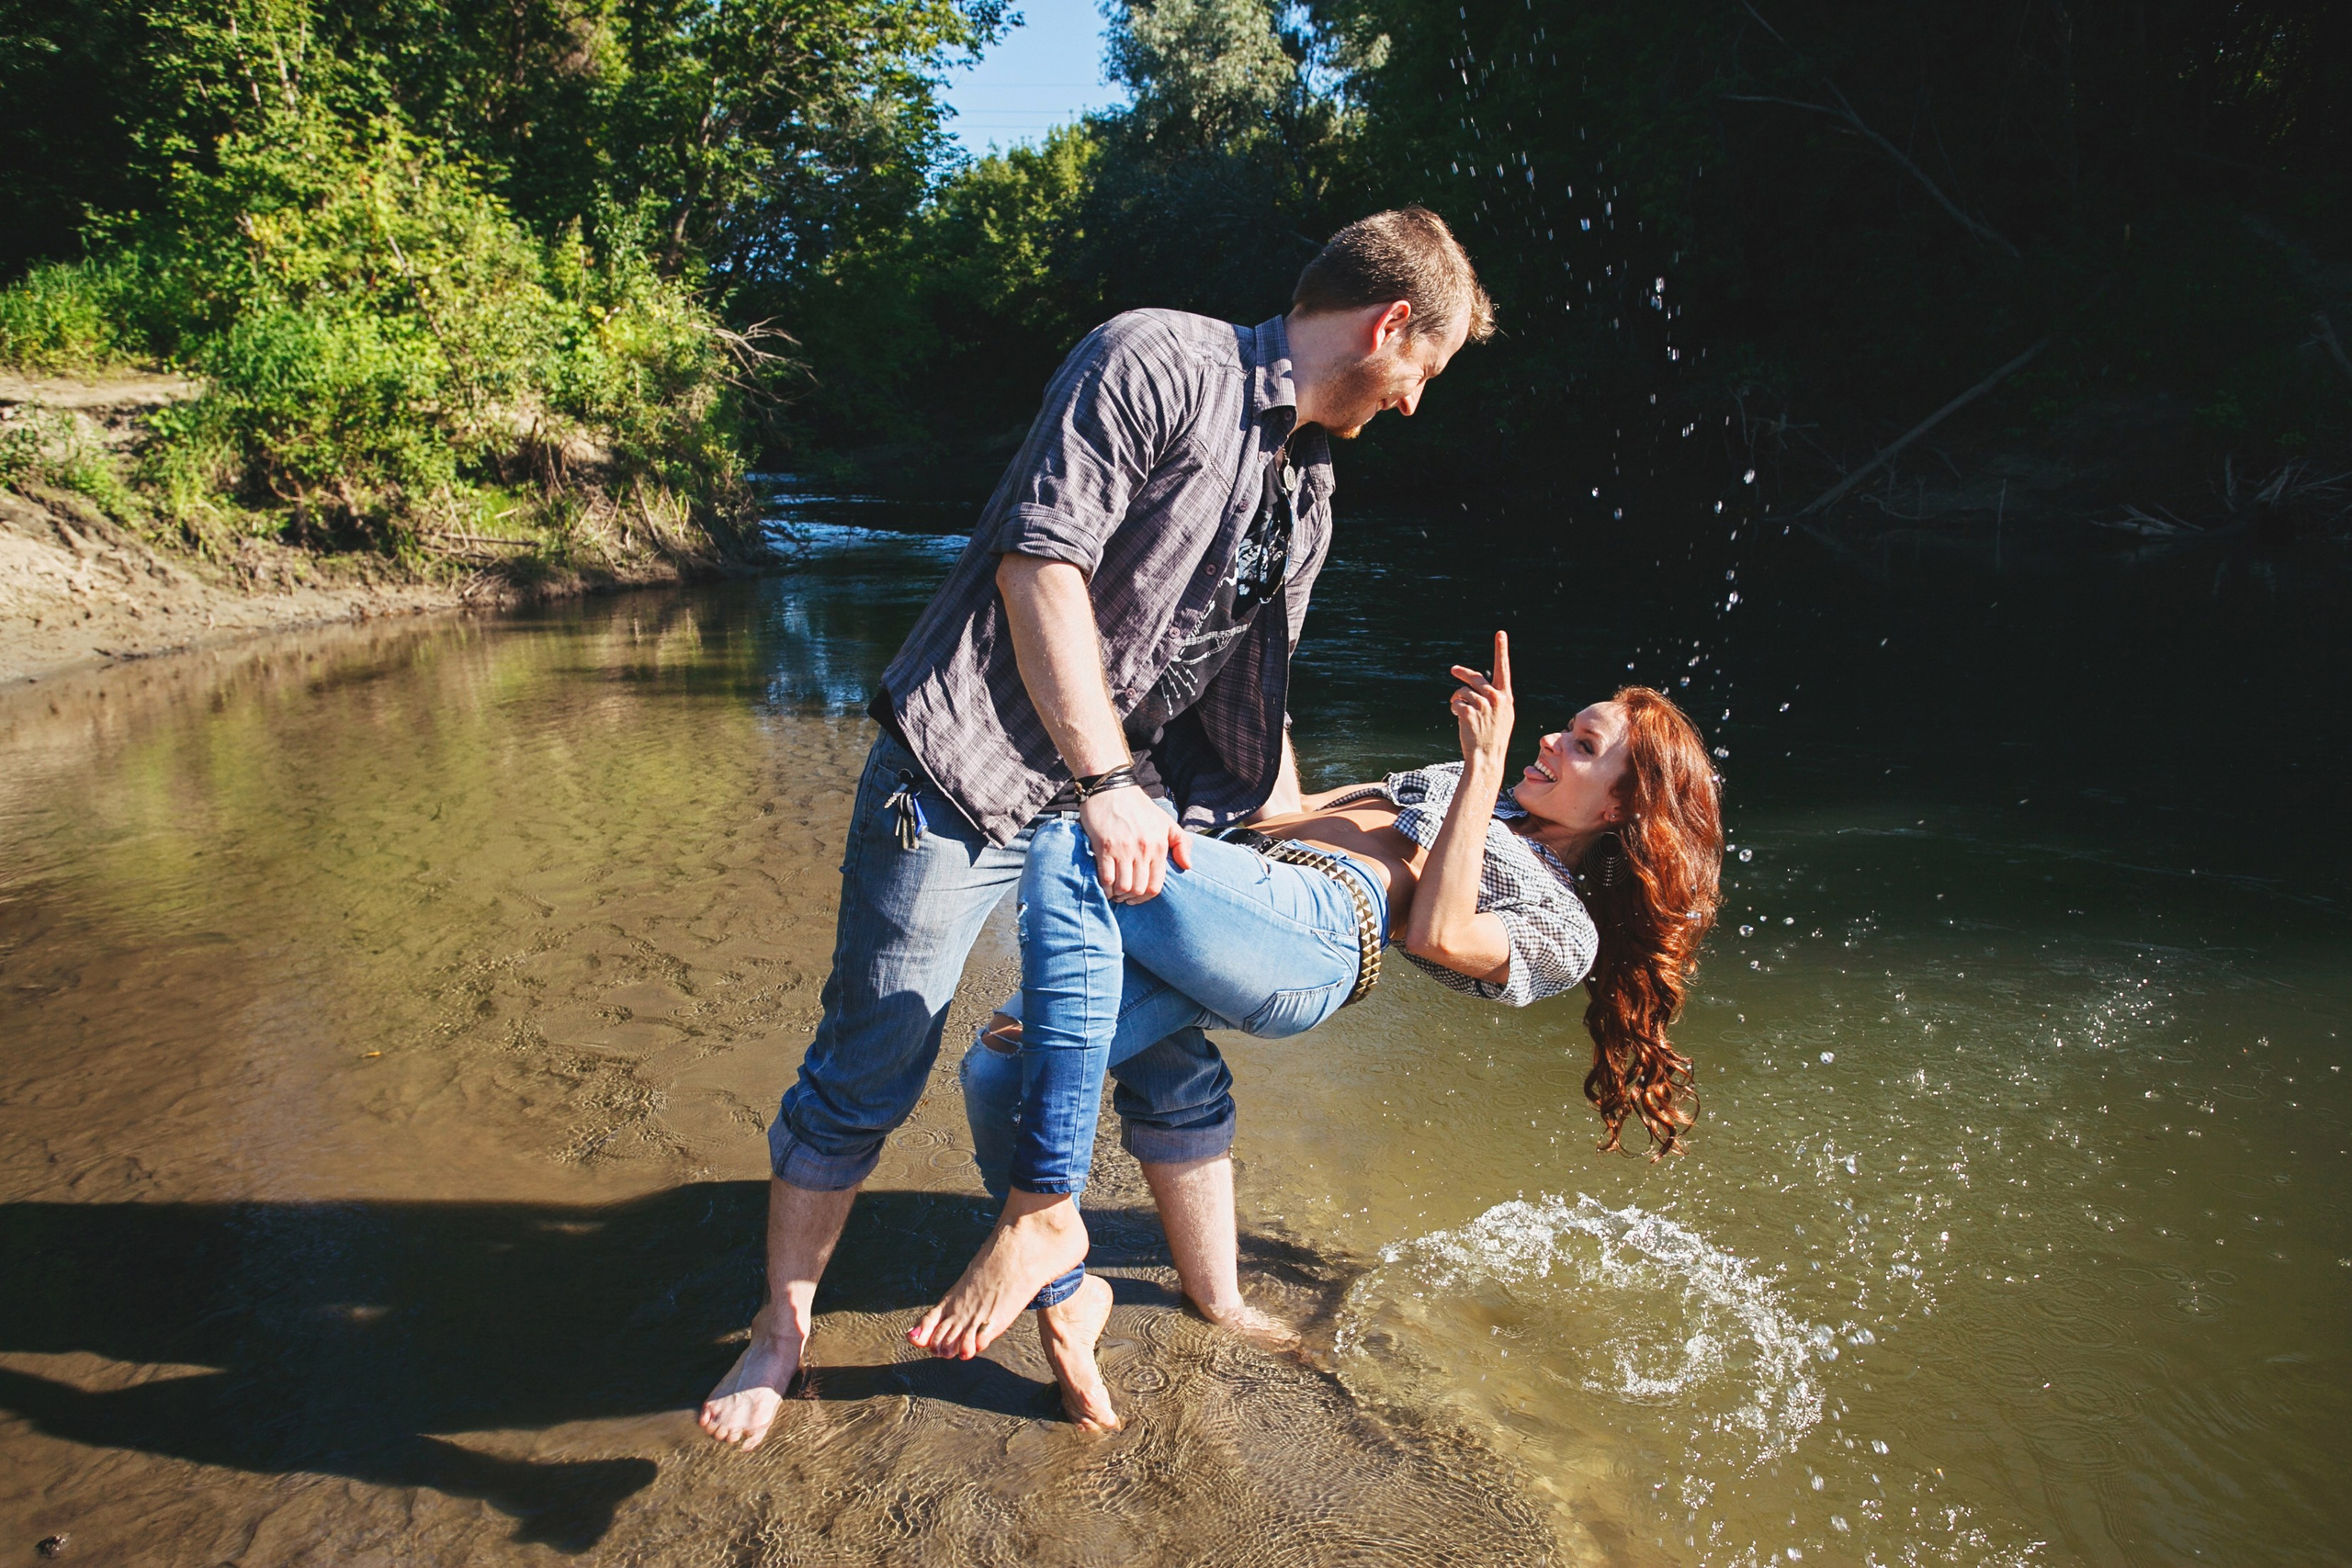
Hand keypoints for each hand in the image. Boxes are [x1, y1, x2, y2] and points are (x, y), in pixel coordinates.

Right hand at [1078, 785, 1192, 902]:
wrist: (1112, 789)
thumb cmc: (1139, 807)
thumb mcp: (1166, 822)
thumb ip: (1181, 843)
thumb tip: (1187, 866)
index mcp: (1159, 845)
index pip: (1156, 885)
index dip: (1146, 898)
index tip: (1138, 898)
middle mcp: (1143, 849)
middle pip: (1139, 890)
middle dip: (1132, 899)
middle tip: (1125, 897)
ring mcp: (1123, 849)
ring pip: (1123, 887)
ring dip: (1117, 895)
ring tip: (1114, 893)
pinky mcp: (1104, 847)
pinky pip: (1105, 877)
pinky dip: (1105, 887)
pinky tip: (1105, 885)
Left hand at [1448, 630, 1513, 771]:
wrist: (1487, 757)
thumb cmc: (1494, 737)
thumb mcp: (1502, 716)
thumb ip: (1496, 699)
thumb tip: (1479, 686)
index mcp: (1506, 697)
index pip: (1503, 669)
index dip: (1501, 650)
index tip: (1501, 633)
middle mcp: (1496, 698)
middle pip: (1475, 678)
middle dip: (1462, 673)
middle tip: (1454, 670)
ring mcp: (1482, 705)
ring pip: (1463, 692)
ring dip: (1458, 700)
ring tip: (1461, 712)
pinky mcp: (1469, 712)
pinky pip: (1456, 703)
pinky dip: (1454, 709)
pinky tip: (1459, 718)